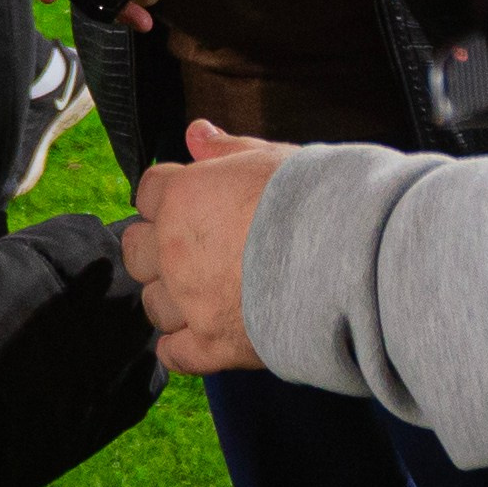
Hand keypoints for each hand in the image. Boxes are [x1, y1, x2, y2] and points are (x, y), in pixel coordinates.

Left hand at [121, 120, 297, 371]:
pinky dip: (182, 348)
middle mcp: (175, 250)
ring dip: (172, 299)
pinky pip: (174, 354)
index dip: (168, 196)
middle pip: (136, 250)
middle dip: (157, 248)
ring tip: (207, 293)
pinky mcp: (213, 345)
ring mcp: (191, 301)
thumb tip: (197, 132)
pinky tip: (200, 336)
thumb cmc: (316, 200)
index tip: (191, 202)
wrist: (351, 257)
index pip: (148, 192)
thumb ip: (226, 149)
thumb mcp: (272, 158)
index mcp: (183, 198)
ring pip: (153, 305)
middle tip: (192, 248)